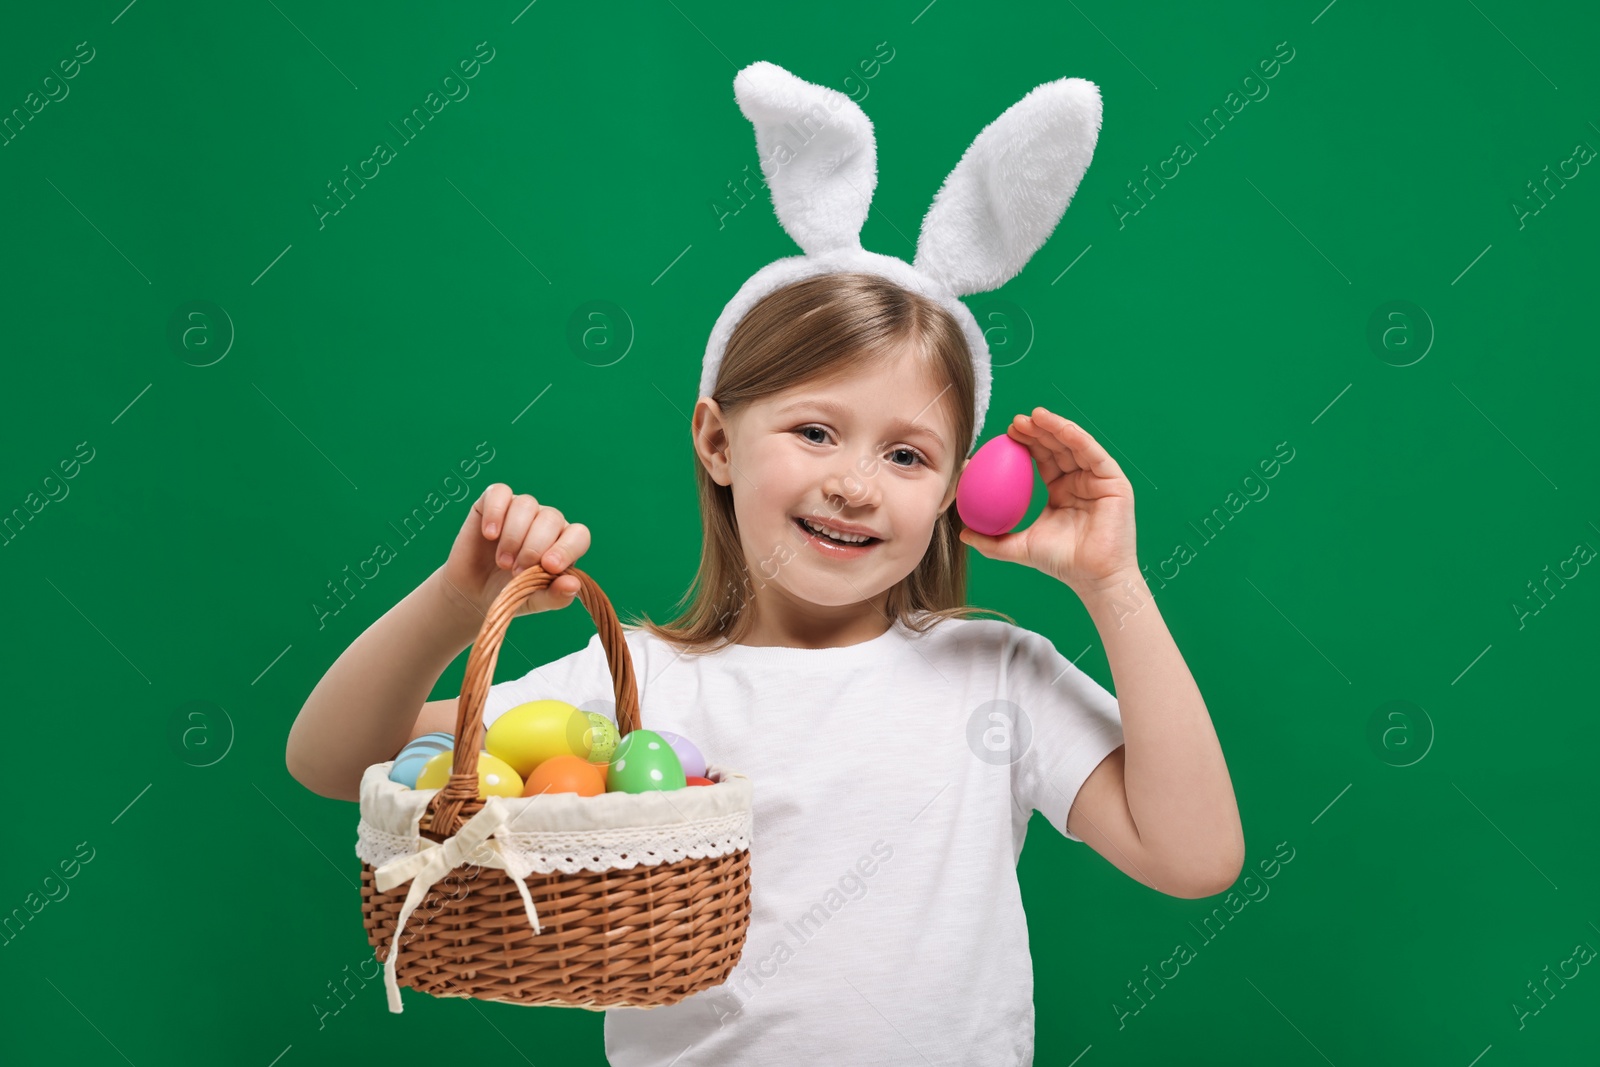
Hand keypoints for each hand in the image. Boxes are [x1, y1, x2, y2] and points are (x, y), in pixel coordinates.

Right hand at [434, 483, 591, 620]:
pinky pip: (499, 493)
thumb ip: (555, 595)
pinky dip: (495, 513)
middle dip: (533, 548)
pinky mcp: (493, 502)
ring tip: (502, 561)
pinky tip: (489, 535)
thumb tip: (573, 584)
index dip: (566, 548)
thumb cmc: (511, 593)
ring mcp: (521, 509)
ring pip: (526, 504)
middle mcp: (546, 522)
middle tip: (516, 572)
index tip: (549, 567)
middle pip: (551, 518)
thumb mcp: (534, 601)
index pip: (579, 535)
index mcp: (563, 543)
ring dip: (513, 536)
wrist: (474, 592)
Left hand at [959, 407, 1137, 596]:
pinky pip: (1093, 453)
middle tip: (1014, 422)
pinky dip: (1075, 437)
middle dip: (1037, 430)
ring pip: (1074, 445)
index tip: (1004, 434)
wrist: (1092, 579)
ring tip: (1033, 416)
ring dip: (1054, 427)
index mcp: (1060, 490)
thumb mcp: (1018, 547)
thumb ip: (992, 540)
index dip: (1024, 444)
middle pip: (1057, 447)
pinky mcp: (1114, 482)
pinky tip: (1058, 427)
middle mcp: (1080, 481)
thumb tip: (963, 533)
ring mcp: (1098, 480)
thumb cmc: (1060, 563)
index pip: (1042, 459)